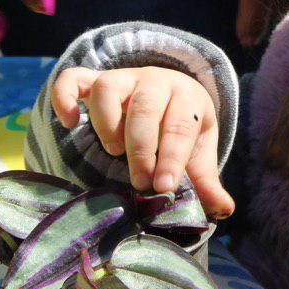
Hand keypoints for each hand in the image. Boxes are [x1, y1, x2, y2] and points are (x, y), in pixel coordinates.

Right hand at [51, 66, 233, 216]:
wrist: (169, 95)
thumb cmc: (182, 130)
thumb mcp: (197, 153)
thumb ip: (206, 181)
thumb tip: (223, 211)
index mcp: (187, 96)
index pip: (180, 126)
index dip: (172, 158)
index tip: (164, 187)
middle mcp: (156, 81)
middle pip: (145, 108)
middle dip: (142, 149)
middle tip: (140, 183)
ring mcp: (124, 78)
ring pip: (109, 88)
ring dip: (108, 123)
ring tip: (114, 151)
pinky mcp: (95, 80)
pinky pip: (73, 78)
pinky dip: (65, 97)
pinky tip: (69, 122)